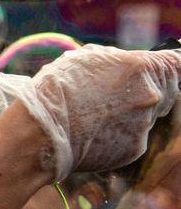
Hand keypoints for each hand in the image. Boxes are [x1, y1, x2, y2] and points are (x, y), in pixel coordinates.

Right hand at [0, 45, 180, 179]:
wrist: (40, 134)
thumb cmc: (55, 91)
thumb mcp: (84, 59)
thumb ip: (117, 60)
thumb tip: (131, 63)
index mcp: (140, 68)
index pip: (176, 63)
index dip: (169, 66)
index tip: (164, 69)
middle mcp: (150, 96)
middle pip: (165, 91)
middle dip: (145, 92)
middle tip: (114, 97)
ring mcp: (145, 124)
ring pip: (145, 115)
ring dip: (126, 115)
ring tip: (92, 117)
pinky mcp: (135, 148)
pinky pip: (132, 137)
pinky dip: (116, 135)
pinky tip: (91, 134)